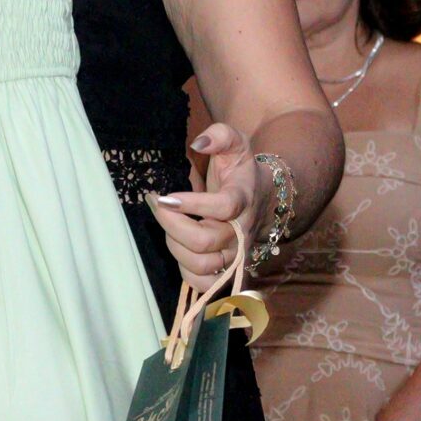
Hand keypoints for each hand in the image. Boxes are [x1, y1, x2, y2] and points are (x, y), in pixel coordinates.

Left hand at [145, 123, 258, 291]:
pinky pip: (205, 285)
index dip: (193, 204)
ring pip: (201, 265)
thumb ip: (219, 136)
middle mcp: (241, 231)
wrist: (262, 197)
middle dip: (172, 225)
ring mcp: (235, 255)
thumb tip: (198, 143)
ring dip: (175, 246)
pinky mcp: (228, 271)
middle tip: (158, 206)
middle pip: (204, 241)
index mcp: (242, 199)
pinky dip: (186, 272)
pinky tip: (180, 249)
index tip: (165, 196)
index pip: (223, 207)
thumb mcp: (235, 143)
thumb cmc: (239, 170)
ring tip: (169, 225)